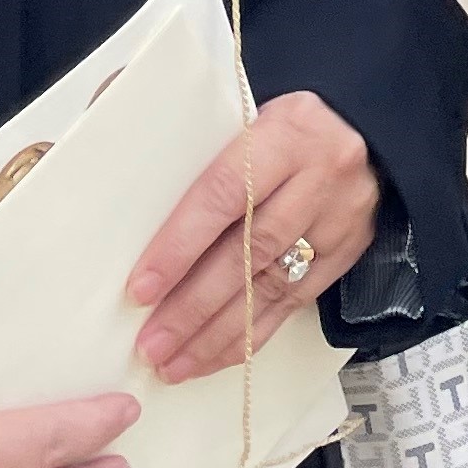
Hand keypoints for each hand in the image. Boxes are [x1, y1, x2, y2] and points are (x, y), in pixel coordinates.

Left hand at [128, 89, 378, 384]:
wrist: (368, 121)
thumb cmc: (287, 119)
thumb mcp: (244, 103)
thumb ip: (184, 132)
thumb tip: (99, 148)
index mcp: (286, 131)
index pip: (222, 196)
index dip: (178, 247)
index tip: (140, 289)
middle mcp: (318, 177)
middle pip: (247, 252)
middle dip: (193, 306)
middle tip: (150, 345)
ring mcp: (338, 219)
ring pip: (271, 287)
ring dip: (217, 334)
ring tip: (173, 363)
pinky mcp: (348, 251)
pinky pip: (296, 305)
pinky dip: (252, 335)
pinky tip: (216, 356)